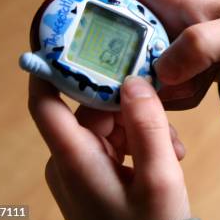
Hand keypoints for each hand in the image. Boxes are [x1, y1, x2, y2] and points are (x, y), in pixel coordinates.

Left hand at [29, 75, 190, 219]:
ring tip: (174, 151)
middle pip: (94, 110)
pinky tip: (167, 158)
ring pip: (110, 126)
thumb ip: (147, 126)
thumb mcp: (159, 177)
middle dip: (133, 110)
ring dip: (144, 130)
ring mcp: (79, 170)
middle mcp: (68, 160)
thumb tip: (134, 80)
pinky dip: (141, 145)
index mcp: (74, 158)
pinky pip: (114, 144)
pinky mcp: (92, 177)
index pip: (45, 102)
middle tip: (169, 127)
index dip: (53, 67)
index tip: (76, 41)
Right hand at [66, 0, 219, 108]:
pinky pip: (158, 89)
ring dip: (141, 90)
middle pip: (107, 33)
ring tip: (179, 94)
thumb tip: (160, 74)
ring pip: (130, 68)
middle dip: (98, 62)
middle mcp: (165, 19)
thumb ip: (201, 46)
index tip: (51, 21)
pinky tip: (200, 95)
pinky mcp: (184, 71)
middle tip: (96, 91)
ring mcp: (172, 46)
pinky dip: (170, 102)